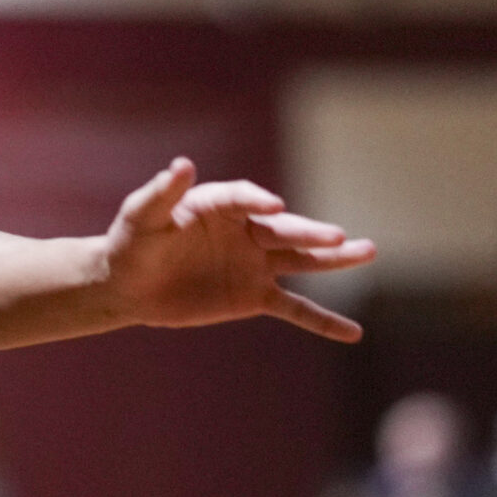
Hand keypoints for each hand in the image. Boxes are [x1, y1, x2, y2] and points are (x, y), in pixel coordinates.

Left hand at [99, 159, 376, 342]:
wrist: (129, 284)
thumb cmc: (132, 242)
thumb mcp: (142, 217)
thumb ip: (162, 193)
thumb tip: (182, 164)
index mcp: (221, 204)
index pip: (245, 199)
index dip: (258, 202)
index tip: (274, 207)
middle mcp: (247, 230)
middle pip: (284, 230)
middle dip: (309, 234)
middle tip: (338, 236)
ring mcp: (255, 263)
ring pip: (301, 261)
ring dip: (333, 259)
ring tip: (368, 251)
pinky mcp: (254, 296)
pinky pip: (294, 308)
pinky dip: (322, 321)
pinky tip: (353, 333)